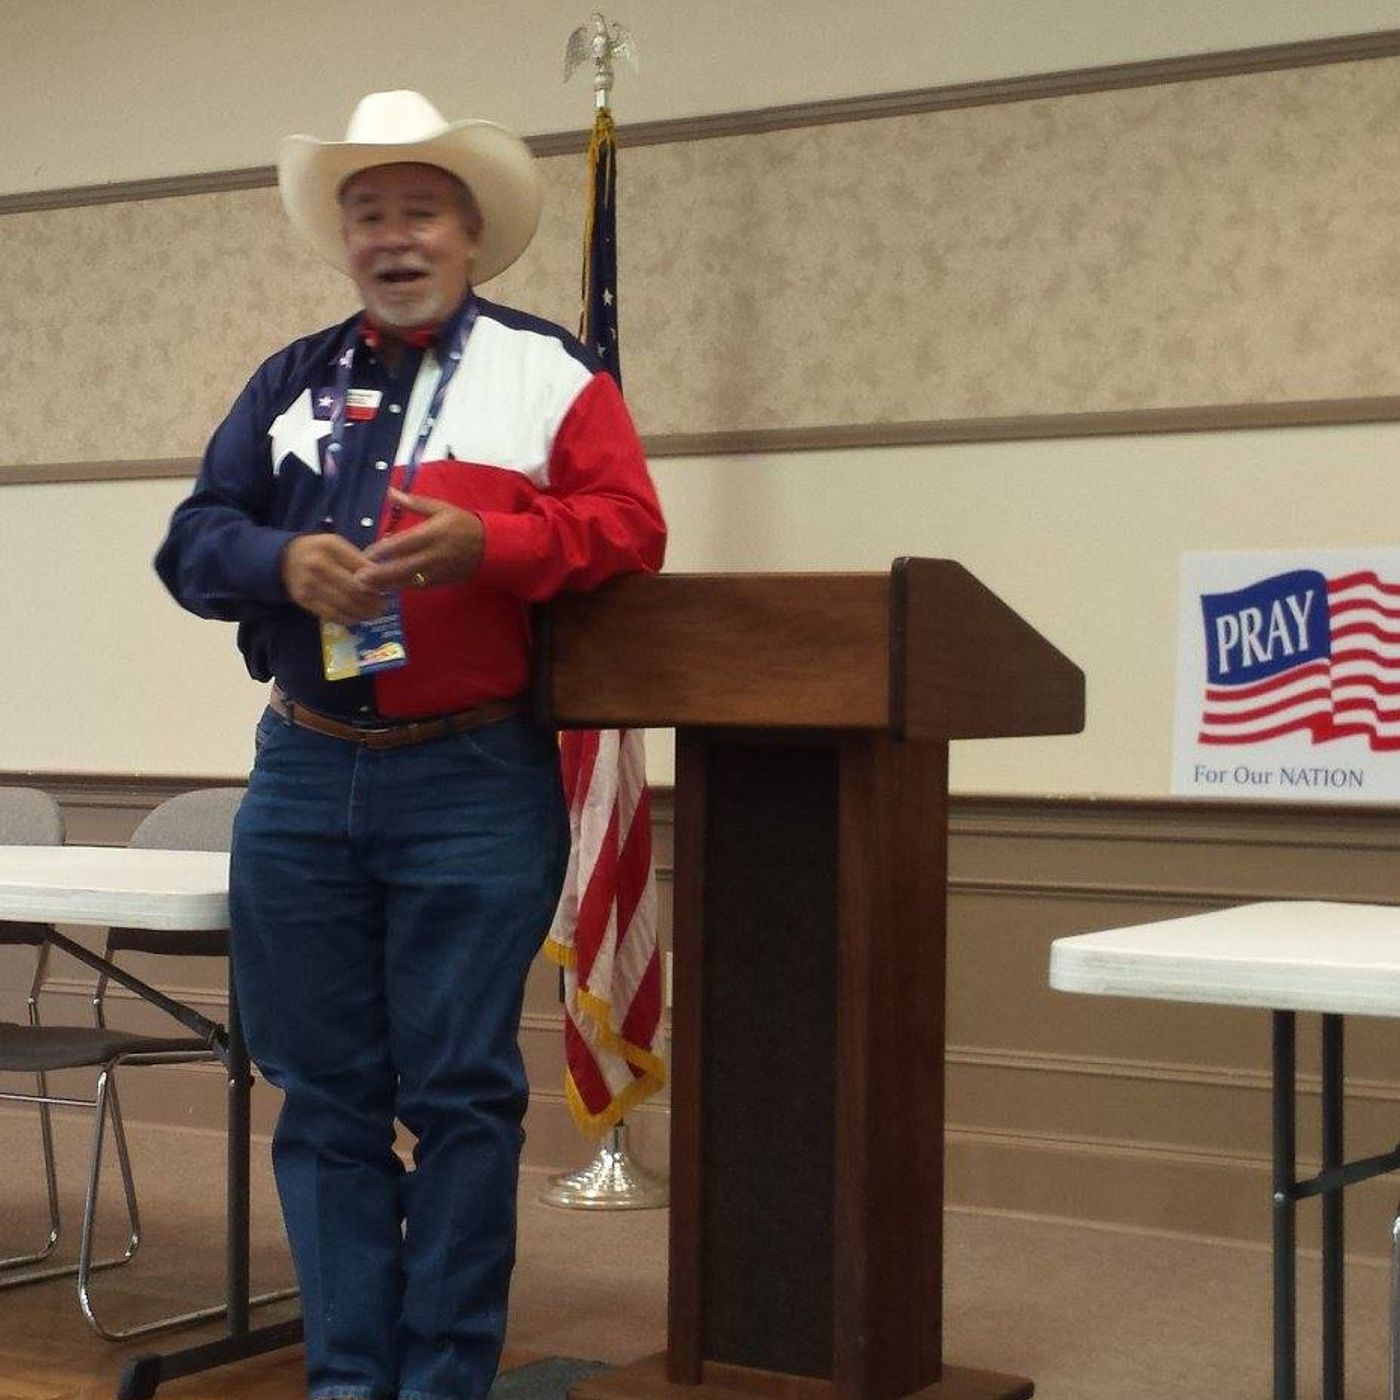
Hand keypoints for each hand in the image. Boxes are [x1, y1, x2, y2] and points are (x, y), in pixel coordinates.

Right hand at [281, 533, 384, 624]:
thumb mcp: (337, 545)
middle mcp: (318, 565)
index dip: (377, 582)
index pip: (361, 568)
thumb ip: (357, 559)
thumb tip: (380, 579)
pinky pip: (331, 615)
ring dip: (363, 613)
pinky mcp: (304, 600)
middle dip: (373, 601)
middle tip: (383, 605)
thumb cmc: (319, 551)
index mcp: (330, 547)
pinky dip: (348, 619)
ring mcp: (309, 584)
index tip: (386, 588)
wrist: (284, 559)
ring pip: (344, 605)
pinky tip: (357, 617)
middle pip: (354, 589)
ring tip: (374, 613)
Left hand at [355, 489, 484, 592]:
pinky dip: (399, 588)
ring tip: (365, 587)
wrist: (490, 548)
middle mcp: (433, 555)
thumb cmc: (463, 525)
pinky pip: (416, 587)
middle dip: (379, 574)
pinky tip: (384, 589)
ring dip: (385, 585)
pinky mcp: (439, 582)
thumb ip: (415, 503)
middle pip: (401, 568)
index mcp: (433, 534)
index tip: (366, 553)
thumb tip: (390, 492)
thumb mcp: (442, 508)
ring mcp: (436, 572)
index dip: (382, 550)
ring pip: (407, 582)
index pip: (402, 544)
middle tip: (358, 578)